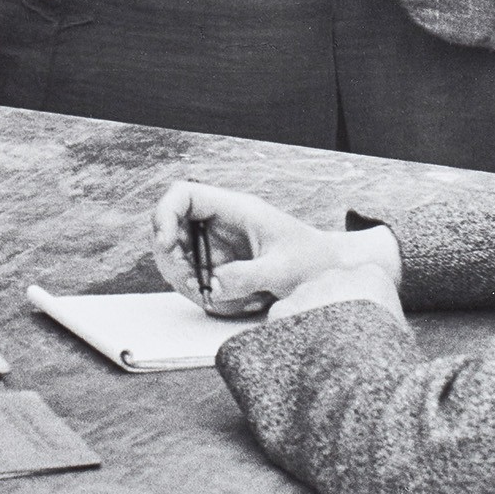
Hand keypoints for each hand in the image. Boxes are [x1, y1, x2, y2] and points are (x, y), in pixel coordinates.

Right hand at [151, 180, 400, 318]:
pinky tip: (219, 298)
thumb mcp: (282, 270)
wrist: (329, 270)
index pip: (183, 194)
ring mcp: (217, 241)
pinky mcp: (219, 261)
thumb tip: (213, 286)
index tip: (166, 243)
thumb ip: (247, 277)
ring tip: (207, 295)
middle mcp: (220, 220)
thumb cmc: (311, 261)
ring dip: (183, 275)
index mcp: (235, 208)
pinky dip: (197, 288)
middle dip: (171, 254)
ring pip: (177, 251)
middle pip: (171, 225)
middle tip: (190, 281)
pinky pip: (193, 271)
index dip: (165, 214)